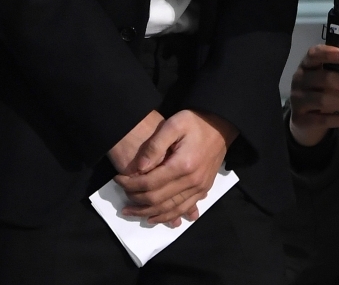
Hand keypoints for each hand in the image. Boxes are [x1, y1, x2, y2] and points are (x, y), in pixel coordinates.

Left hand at [114, 109, 237, 226]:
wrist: (220, 125)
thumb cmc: (195, 122)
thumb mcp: (174, 124)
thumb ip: (155, 145)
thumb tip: (139, 168)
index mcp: (182, 165)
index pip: (150, 183)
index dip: (131, 185)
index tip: (118, 179)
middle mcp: (192, 181)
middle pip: (158, 200)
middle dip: (136, 201)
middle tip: (122, 197)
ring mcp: (199, 188)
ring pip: (170, 210)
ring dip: (148, 213)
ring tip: (131, 212)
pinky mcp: (203, 190)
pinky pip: (183, 209)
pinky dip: (167, 216)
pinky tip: (155, 217)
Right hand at [289, 44, 338, 147]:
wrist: (303, 120)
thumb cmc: (317, 93)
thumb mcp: (323, 80)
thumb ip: (335, 73)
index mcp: (305, 66)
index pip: (313, 54)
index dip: (329, 53)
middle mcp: (298, 81)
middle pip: (323, 78)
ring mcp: (297, 100)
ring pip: (323, 100)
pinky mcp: (300, 119)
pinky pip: (324, 120)